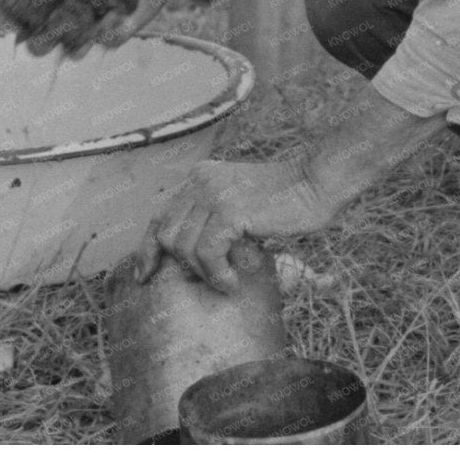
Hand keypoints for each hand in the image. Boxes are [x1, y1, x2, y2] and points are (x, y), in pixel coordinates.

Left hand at [137, 158, 341, 292]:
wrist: (316, 184)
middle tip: (207, 280)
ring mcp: (214, 194)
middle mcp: (200, 181)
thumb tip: (185, 255)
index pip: (159, 216)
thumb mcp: (238, 203)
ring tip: (226, 280)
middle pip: (166, 234)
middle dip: (180, 265)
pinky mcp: (230, 210)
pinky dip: (217, 274)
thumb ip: (211, 218)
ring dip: (204, 273)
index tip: (144, 275)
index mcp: (199, 177)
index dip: (146, 249)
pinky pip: (207, 253)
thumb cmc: (285, 200)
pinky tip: (232, 282)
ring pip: (184, 247)